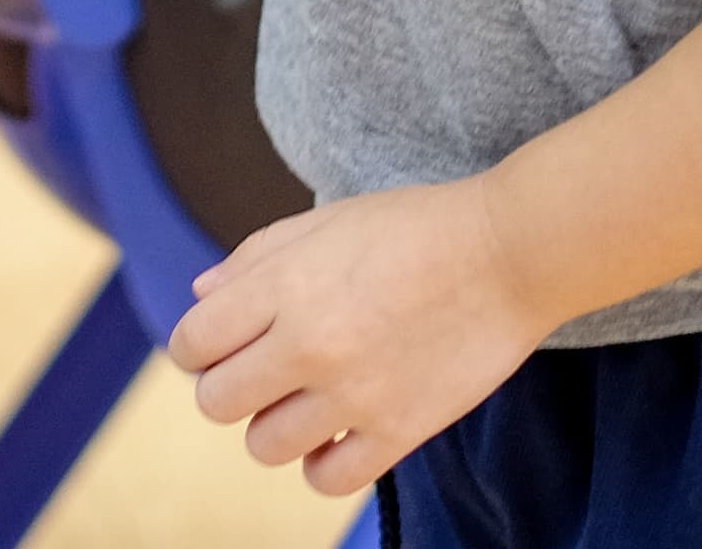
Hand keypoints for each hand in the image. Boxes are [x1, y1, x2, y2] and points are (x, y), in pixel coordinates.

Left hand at [166, 177, 546, 498]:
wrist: (508, 253)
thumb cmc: (414, 227)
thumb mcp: (324, 222)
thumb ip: (253, 258)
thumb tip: (200, 297)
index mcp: (284, 285)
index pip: (193, 344)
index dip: (198, 348)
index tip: (221, 345)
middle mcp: (310, 344)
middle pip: (217, 402)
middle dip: (229, 388)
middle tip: (263, 372)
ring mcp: (355, 394)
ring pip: (264, 447)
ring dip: (275, 426)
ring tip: (305, 401)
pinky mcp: (400, 431)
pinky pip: (327, 479)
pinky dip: (321, 463)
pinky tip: (337, 434)